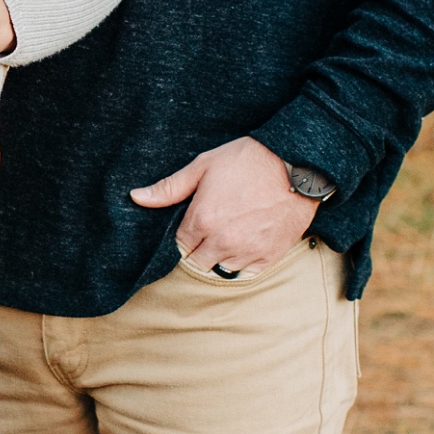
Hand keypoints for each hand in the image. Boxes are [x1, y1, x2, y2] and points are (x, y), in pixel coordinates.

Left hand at [130, 136, 318, 274]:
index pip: (181, 245)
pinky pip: (246, 273)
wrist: (297, 164)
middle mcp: (222, 241)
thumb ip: (170, 187)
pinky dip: (243, 263)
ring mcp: (247, 251)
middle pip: (198, 262)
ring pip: (222, 269)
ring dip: (221, 257)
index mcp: (202, 220)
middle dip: (200, 249)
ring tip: (231, 236)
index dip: (186, 235)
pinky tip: (246, 244)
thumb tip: (137, 197)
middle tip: (212, 231)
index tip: (196, 225)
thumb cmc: (249, 160)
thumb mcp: (204, 165)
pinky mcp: (269, 256)